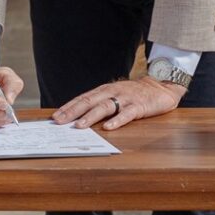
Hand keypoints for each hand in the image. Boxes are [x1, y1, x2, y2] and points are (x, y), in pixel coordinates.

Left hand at [53, 77, 185, 130]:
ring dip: (90, 116)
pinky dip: (117, 120)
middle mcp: (112, 92)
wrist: (160, 86)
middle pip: (89, 102)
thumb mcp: (114, 95)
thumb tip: (79, 117)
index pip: (82, 99)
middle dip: (72, 112)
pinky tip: (108, 128)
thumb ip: (100, 104)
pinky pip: (127, 114)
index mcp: (104, 91)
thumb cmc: (134, 94)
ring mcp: (125, 99)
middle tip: (58, 121)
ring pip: (105, 107)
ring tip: (79, 125)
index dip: (68, 107)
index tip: (54, 116)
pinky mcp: (139, 106)